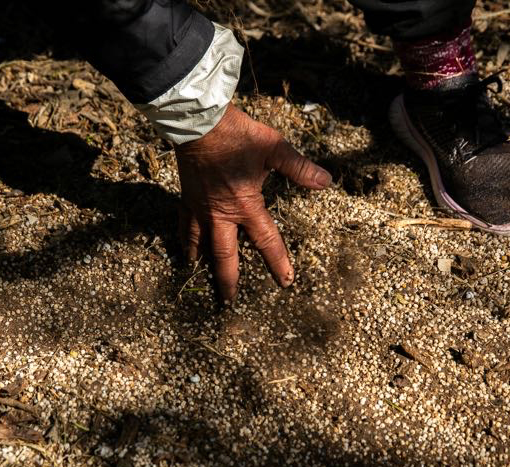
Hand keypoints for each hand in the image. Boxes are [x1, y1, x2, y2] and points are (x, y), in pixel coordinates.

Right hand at [175, 103, 331, 300]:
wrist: (198, 121)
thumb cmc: (237, 134)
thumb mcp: (274, 149)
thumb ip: (299, 168)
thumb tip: (326, 182)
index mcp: (246, 205)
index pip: (266, 241)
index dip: (277, 263)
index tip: (285, 282)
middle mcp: (221, 214)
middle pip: (224, 256)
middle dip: (228, 280)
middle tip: (229, 301)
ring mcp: (200, 208)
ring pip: (200, 244)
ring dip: (204, 264)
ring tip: (202, 277)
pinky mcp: (186, 198)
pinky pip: (184, 225)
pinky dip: (184, 239)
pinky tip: (186, 248)